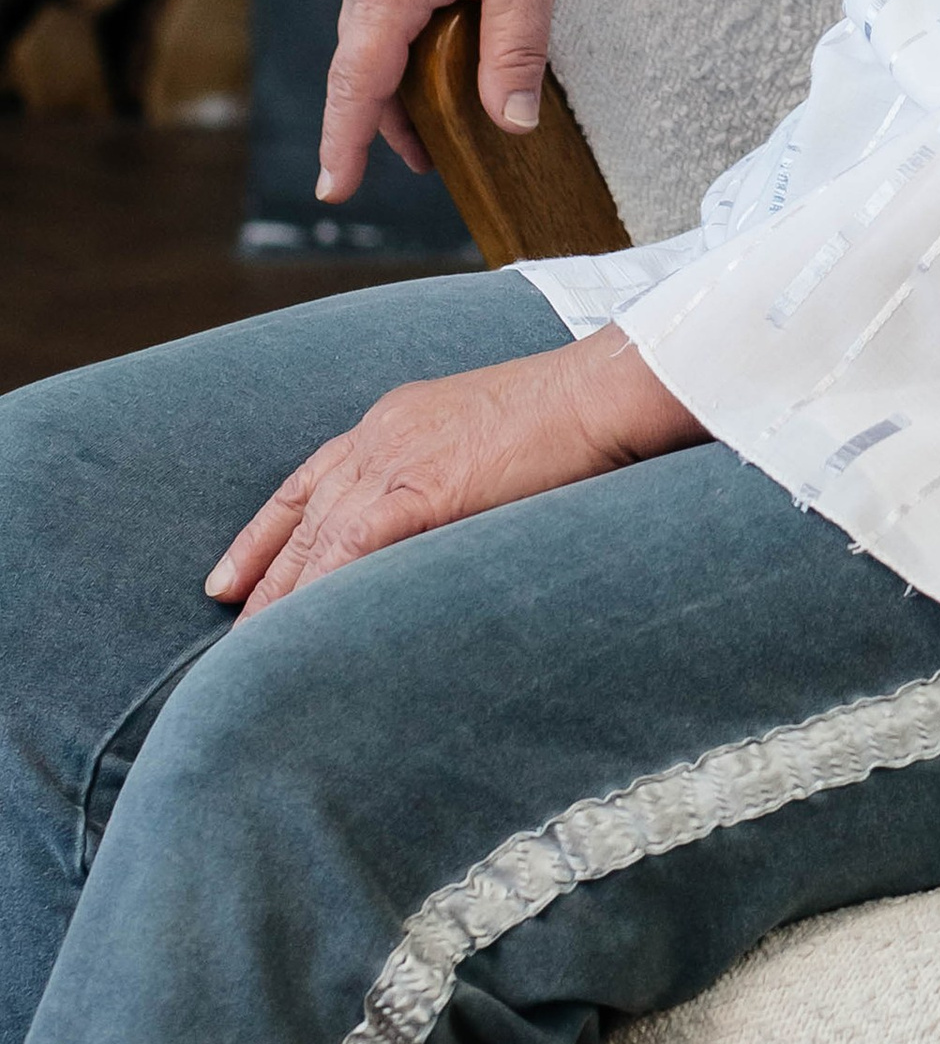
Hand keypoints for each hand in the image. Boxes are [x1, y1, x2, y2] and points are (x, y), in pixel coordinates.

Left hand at [207, 331, 702, 619]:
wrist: (606, 391)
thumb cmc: (576, 416)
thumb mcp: (494, 440)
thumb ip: (457, 476)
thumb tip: (448, 523)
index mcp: (400, 416)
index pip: (310, 480)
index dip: (265, 532)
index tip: (230, 577)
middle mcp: (383, 433)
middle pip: (301, 515)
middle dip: (262, 575)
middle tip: (229, 630)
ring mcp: (396, 457)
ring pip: (314, 539)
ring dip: (280, 599)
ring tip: (249, 652)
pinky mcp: (417, 489)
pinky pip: (346, 551)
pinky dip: (318, 593)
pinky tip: (295, 634)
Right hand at [319, 0, 627, 204]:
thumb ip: (514, 55)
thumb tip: (511, 126)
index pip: (355, 85)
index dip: (345, 142)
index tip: (333, 189)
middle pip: (363, 58)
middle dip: (389, 112)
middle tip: (430, 156)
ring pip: (375, 21)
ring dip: (402, 64)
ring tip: (444, 102)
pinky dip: (405, 21)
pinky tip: (444, 28)